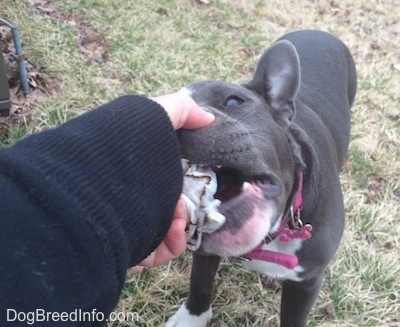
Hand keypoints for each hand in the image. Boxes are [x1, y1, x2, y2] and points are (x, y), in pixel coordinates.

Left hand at [138, 90, 213, 267]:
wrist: (95, 184)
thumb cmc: (122, 149)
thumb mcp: (152, 115)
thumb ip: (181, 110)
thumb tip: (209, 118)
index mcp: (140, 175)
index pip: (170, 179)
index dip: (188, 178)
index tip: (198, 175)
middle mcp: (135, 200)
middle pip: (172, 207)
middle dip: (186, 203)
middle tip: (186, 198)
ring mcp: (134, 226)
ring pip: (170, 232)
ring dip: (183, 222)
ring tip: (179, 213)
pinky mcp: (134, 249)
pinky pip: (162, 252)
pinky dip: (175, 242)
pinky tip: (176, 227)